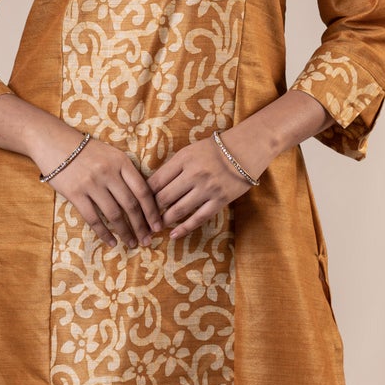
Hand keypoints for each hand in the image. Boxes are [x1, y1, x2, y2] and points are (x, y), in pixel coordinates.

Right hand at [38, 133, 164, 249]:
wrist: (52, 141)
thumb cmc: (85, 150)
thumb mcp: (110, 154)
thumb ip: (125, 173)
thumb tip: (143, 199)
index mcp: (121, 162)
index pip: (142, 190)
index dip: (152, 211)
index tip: (158, 225)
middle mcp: (108, 173)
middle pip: (131, 205)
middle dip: (141, 226)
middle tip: (147, 240)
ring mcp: (91, 183)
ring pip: (114, 214)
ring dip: (125, 232)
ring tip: (132, 243)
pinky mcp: (75, 193)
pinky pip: (93, 218)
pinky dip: (104, 233)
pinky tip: (111, 242)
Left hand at [146, 129, 266, 240]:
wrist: (246, 149)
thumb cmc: (214, 150)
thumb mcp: (190, 151)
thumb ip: (173, 167)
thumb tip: (152, 188)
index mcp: (183, 159)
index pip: (156, 181)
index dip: (144, 195)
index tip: (138, 203)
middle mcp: (194, 173)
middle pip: (164, 197)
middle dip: (151, 210)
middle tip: (144, 219)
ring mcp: (207, 188)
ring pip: (178, 210)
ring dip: (164, 221)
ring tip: (156, 227)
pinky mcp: (220, 200)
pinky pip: (198, 218)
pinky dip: (184, 229)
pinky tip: (174, 235)